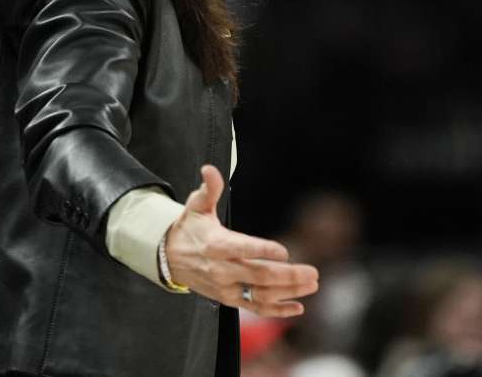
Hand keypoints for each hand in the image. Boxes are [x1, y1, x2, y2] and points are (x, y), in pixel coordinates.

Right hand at [164, 165, 318, 317]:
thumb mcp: (196, 206)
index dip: (264, 251)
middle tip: (313, 272)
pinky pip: (254, 308)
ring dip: (289, 293)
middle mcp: (222, 269)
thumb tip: (210, 169)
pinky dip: (276, 311)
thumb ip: (208, 188)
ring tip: (312, 285)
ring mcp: (226, 287)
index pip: (243, 249)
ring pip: (260, 295)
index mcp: (216, 244)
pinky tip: (297, 308)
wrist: (168, 258)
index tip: (285, 251)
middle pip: (259, 275)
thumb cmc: (189, 229)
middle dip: (288, 276)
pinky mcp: (228, 299)